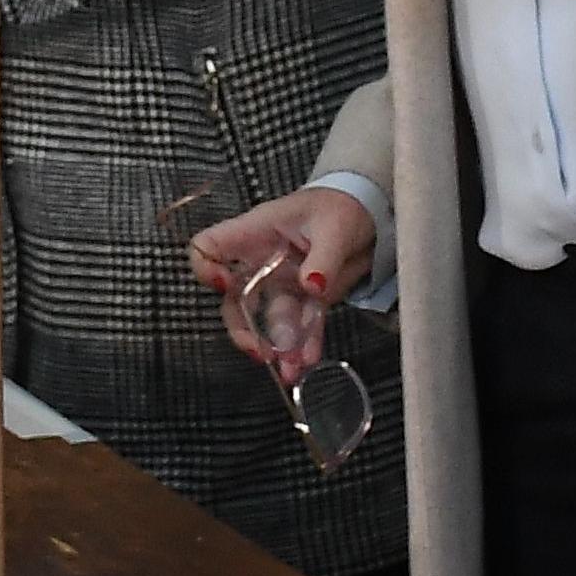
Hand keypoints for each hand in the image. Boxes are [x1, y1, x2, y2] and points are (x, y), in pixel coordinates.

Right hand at [187, 187, 374, 384]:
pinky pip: (301, 324)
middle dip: (242, 327)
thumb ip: (322, 257)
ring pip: (268, 318)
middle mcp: (262, 260)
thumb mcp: (333, 227)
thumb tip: (311, 286)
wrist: (370, 213)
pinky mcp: (307, 297)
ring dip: (278, 345)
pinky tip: (308, 360)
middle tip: (259, 352)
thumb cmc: (341, 207)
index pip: (209, 246)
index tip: (221, 285)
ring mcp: (283, 281)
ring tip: (291, 369)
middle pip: (235, 297)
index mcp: (256, 233)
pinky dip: (305, 344)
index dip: (205, 266)